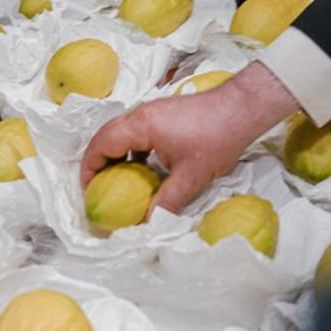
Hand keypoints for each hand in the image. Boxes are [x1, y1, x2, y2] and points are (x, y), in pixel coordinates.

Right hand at [80, 62, 298, 214]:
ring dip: (114, 156)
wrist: (243, 107)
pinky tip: (143, 170)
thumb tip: (148, 223)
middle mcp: (140, 115)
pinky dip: (131, 151)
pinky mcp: (163, 114)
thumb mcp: (192, 176)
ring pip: (120, 134)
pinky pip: (136, 133)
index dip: (89, 169)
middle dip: (96, 163)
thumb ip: (167, 201)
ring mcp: (152, 112)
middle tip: (96, 188)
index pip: (100, 145)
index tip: (88, 191)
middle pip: (104, 137)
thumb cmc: (218, 136)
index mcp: (140, 126)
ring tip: (116, 182)